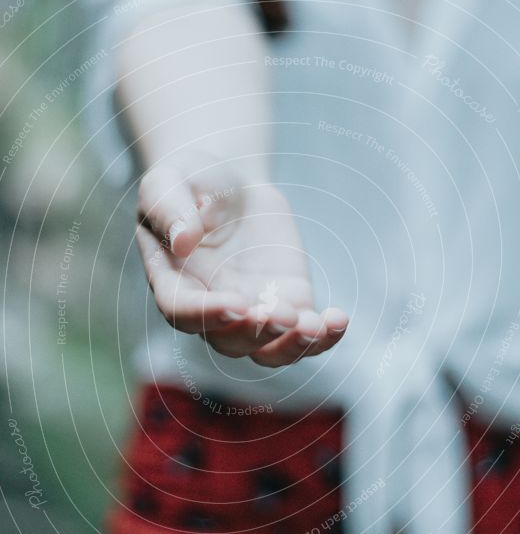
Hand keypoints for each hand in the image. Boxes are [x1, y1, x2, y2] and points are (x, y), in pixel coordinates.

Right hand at [136, 162, 348, 365]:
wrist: (228, 186)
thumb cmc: (188, 182)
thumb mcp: (167, 182)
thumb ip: (167, 209)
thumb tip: (183, 242)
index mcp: (174, 282)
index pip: (183, 312)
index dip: (208, 315)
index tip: (236, 304)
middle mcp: (211, 309)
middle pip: (229, 341)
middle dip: (257, 333)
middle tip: (282, 313)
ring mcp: (252, 311)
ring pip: (268, 351)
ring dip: (292, 346)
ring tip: (316, 325)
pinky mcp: (288, 303)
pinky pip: (304, 334)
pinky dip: (323, 336)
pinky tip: (339, 319)